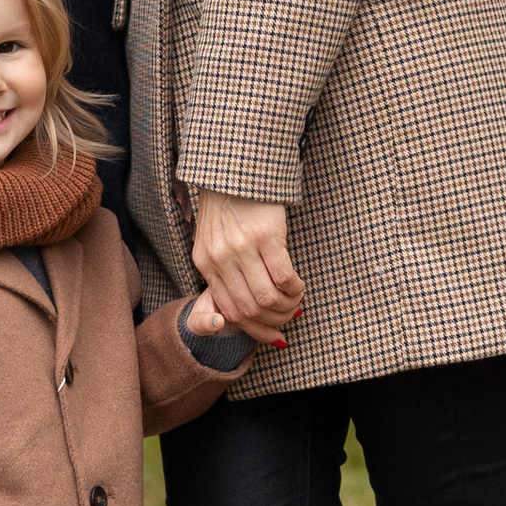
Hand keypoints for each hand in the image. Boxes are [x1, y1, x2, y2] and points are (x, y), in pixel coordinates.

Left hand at [190, 193, 304, 341]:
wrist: (235, 171)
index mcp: (205, 264)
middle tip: (290, 315)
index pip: (229, 311)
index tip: (274, 335)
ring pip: (267, 297)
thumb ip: (222, 272)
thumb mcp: (212, 243)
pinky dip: (295, 288)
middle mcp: (221, 259)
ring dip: (287, 306)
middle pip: (249, 308)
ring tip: (297, 299)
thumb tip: (243, 309)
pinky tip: (299, 285)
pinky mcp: (266, 236)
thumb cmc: (227, 209)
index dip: (254, 329)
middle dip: (275, 320)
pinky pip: (284, 277)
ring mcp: (242, 248)